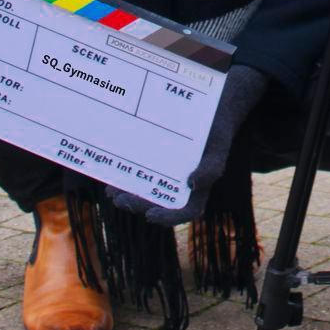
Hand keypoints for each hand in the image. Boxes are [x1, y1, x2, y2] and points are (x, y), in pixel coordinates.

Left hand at [107, 64, 268, 225]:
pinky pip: (139, 171)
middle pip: (158, 203)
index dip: (168, 218)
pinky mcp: (154, 160)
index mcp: (197, 189)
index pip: (185, 211)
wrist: (211, 111)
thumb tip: (193, 184)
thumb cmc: (216, 133)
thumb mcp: (217, 149)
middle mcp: (179, 185)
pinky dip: (125, 175)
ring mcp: (165, 174)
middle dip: (138, 204)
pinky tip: (111, 173)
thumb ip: (210, 169)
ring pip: (144, 191)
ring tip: (111, 192)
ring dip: (127, 194)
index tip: (150, 215)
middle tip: (120, 199)